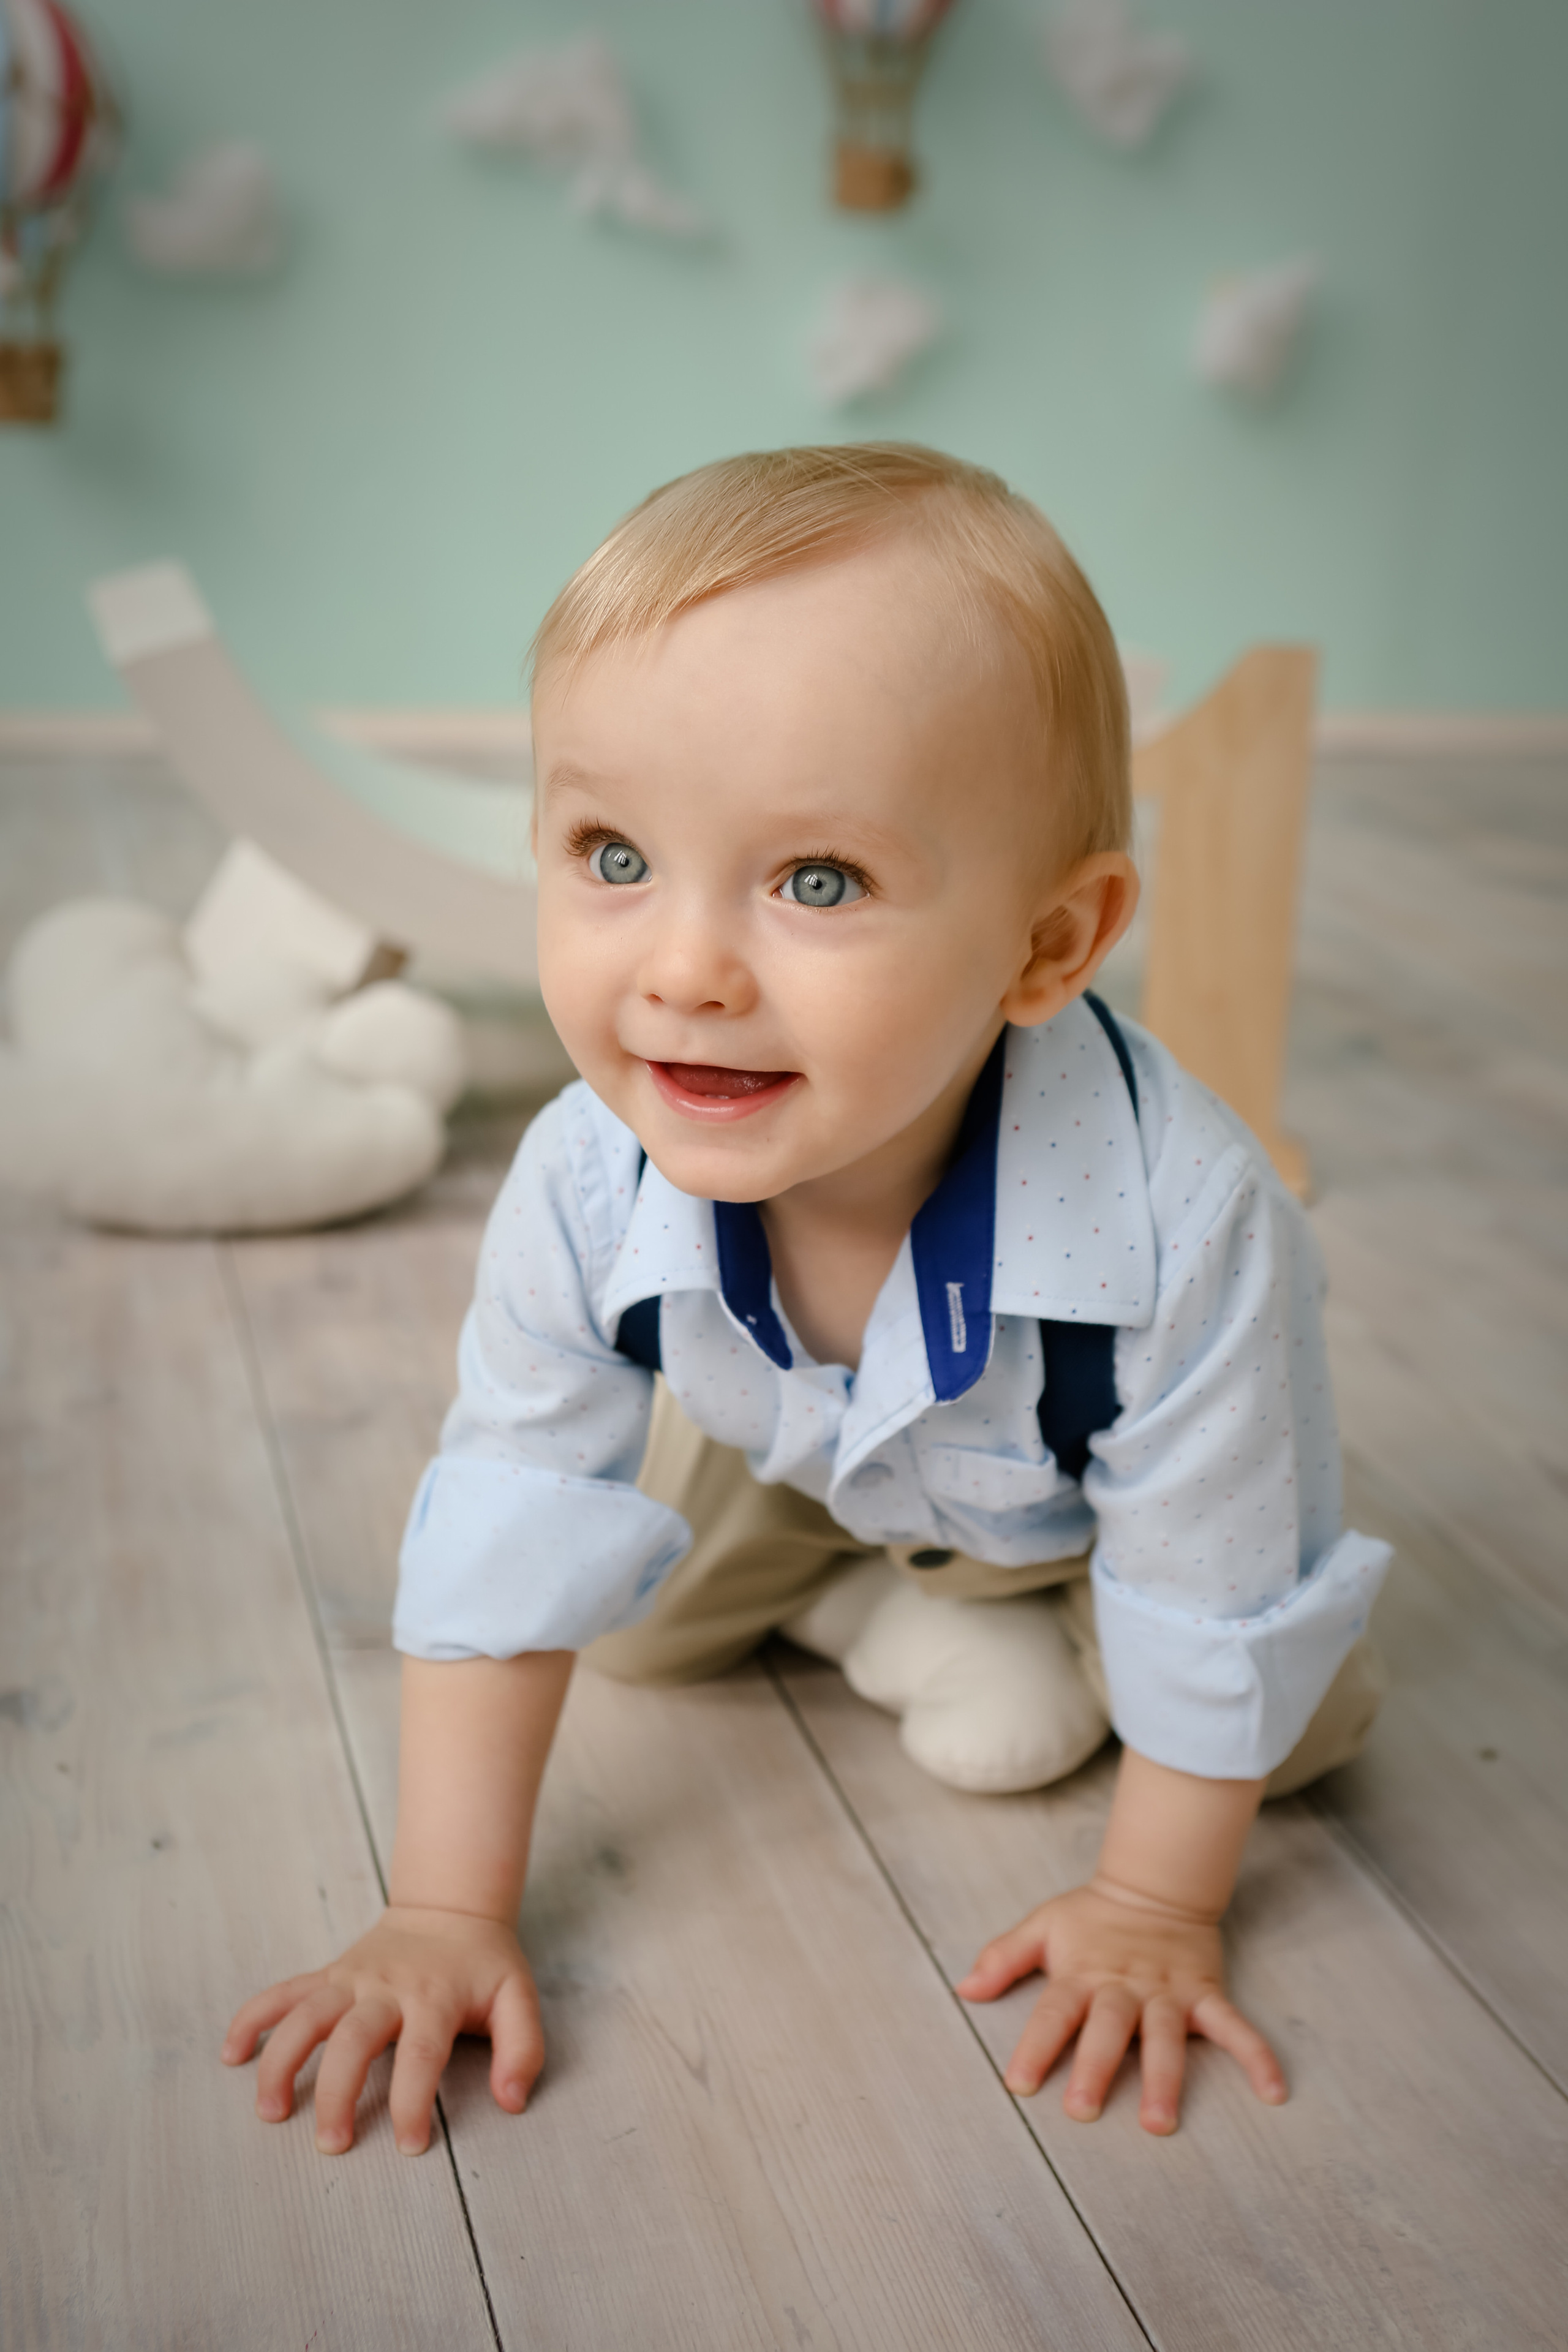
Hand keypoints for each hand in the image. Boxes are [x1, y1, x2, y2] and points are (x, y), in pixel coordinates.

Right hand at [222, 1905, 542, 2155]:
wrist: (450, 1907)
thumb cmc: (483, 1965)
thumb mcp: (519, 1998)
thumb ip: (522, 2049)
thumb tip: (511, 2102)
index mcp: (434, 1997)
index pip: (420, 2054)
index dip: (412, 2101)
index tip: (410, 2145)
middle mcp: (386, 1987)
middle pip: (352, 2040)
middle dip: (338, 2094)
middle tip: (332, 2144)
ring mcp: (351, 1978)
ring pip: (305, 2016)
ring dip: (281, 2061)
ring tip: (271, 2111)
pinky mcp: (329, 1974)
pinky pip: (283, 1992)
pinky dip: (252, 2018)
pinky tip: (231, 2054)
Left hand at [956, 1880, 1286, 2134]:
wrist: (1154, 1884)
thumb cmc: (1091, 1916)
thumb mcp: (1043, 1926)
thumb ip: (1004, 1957)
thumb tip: (964, 1988)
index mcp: (1082, 1974)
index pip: (1054, 2012)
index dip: (1035, 2046)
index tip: (1019, 2083)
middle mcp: (1124, 1985)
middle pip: (1109, 2028)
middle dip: (1096, 2067)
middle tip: (1083, 2110)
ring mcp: (1168, 1991)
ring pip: (1166, 2036)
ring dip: (1165, 2079)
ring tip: (1160, 2122)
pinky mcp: (1204, 1993)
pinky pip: (1234, 2026)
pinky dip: (1256, 2056)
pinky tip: (1273, 2092)